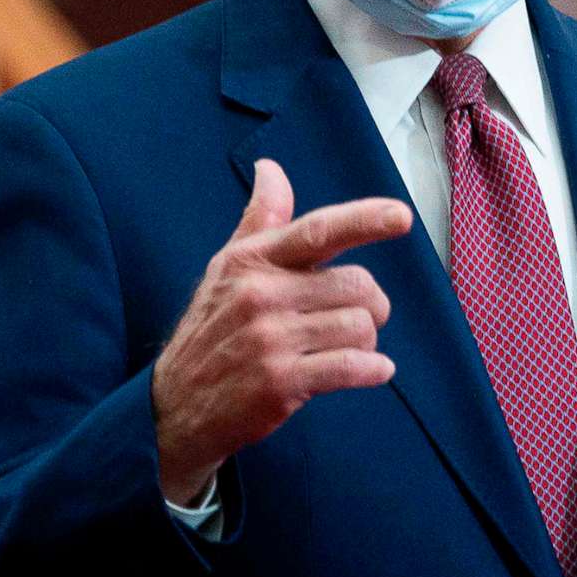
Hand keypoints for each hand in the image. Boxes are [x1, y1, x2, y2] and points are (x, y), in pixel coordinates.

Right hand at [152, 159, 407, 503]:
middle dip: (373, 304)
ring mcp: (269, 340)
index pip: (317, 231)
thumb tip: (271, 169)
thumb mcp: (228, 270)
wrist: (175, 407)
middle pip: (358, 284)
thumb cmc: (213, 330)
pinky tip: (374, 370)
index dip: (364, 220)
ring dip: (368, 341)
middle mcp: (259, 295)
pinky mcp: (279, 382)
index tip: (402, 216)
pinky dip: (374, 369)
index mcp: (252, 261)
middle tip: (360, 318)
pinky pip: (352, 366)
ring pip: (360, 326)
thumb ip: (260, 221)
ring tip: (348, 349)